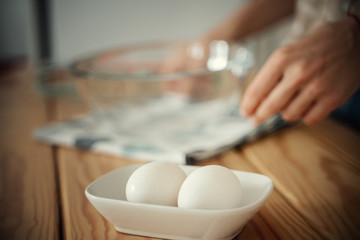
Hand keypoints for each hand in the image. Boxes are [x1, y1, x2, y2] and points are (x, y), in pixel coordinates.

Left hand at [241, 17, 359, 125]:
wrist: (354, 40)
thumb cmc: (317, 46)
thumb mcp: (288, 52)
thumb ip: (272, 74)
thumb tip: (256, 100)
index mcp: (283, 59)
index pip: (257, 89)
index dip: (248, 105)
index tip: (245, 112)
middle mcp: (298, 73)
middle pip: (270, 106)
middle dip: (259, 116)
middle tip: (255, 120)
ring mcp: (316, 87)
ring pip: (289, 115)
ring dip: (286, 112)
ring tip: (291, 101)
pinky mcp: (332, 99)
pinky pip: (309, 119)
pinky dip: (305, 115)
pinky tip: (307, 105)